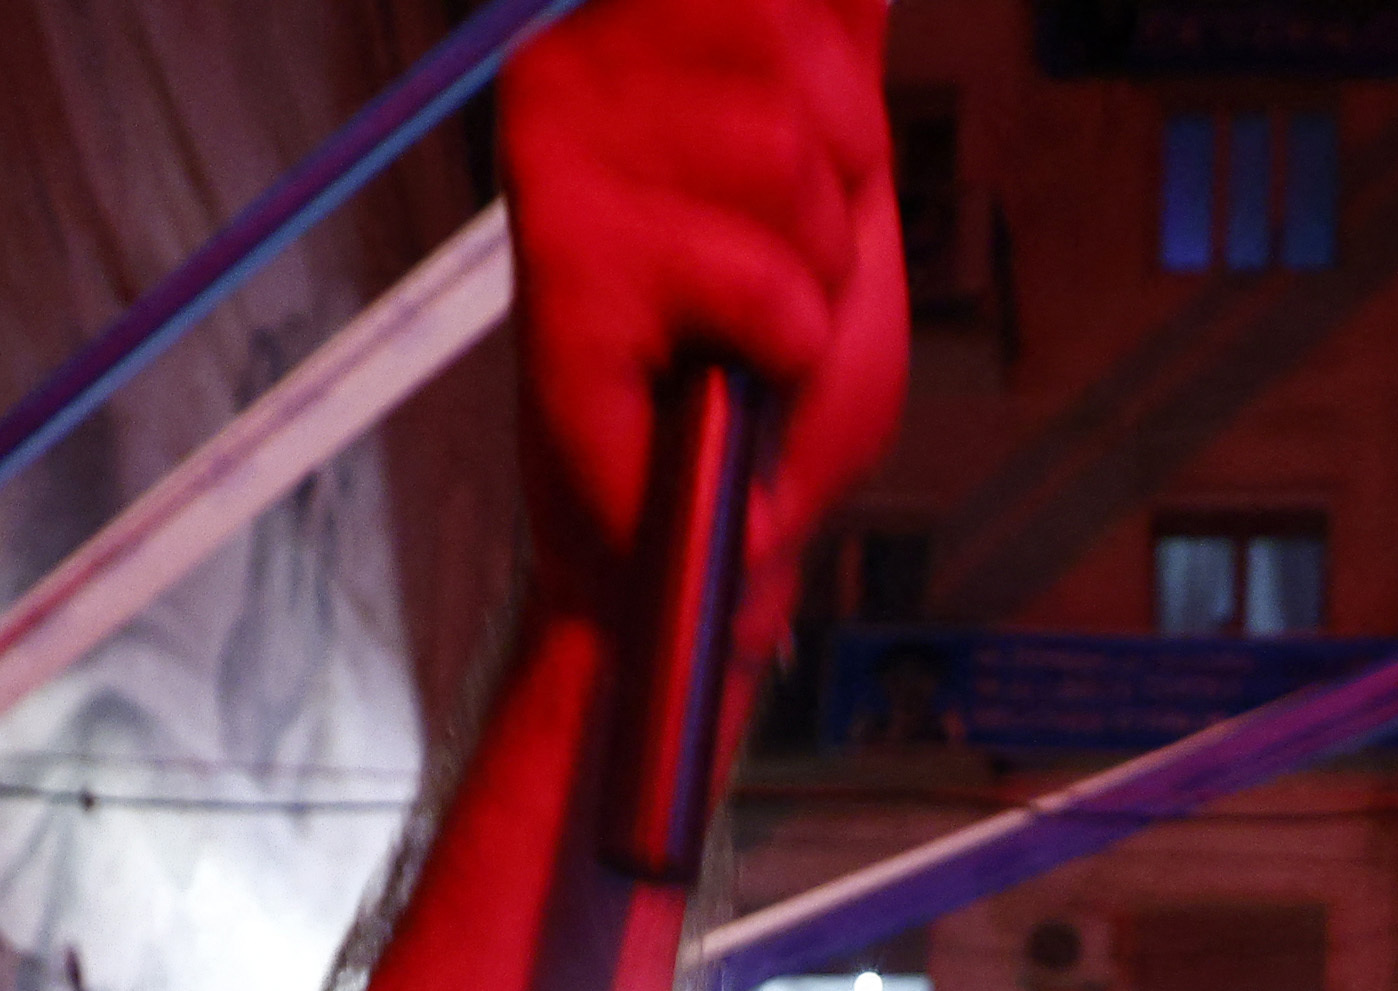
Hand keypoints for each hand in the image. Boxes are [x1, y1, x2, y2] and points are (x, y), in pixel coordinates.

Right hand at [500, 0, 907, 630]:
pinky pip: (763, 278)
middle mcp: (571, 68)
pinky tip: (730, 365)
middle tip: (780, 254)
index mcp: (626, 28)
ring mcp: (559, 161)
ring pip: (785, 157)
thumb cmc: (764, 365)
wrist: (708, 533)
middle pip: (786, 37)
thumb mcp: (839, 165)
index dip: (832, 78)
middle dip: (833, 167)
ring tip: (753, 315)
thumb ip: (835, 44)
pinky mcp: (569, 270)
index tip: (812, 162)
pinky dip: (786, 341)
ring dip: (809, 265)